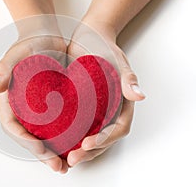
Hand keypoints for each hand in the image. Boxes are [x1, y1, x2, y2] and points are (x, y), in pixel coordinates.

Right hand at [0, 33, 69, 172]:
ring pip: (45, 136)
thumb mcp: (16, 53)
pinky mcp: (55, 105)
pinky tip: (78, 146)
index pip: (12, 126)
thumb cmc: (29, 43)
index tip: (41, 148)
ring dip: (55, 152)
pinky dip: (67, 138)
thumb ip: (4, 69)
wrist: (46, 36)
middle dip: (43, 154)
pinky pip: (59, 125)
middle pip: (30, 137)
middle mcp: (24, 108)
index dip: (25, 141)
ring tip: (69, 164)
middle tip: (59, 167)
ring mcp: (39, 109)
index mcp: (10, 100)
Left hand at [66, 21, 145, 166]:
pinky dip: (68, 137)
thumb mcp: (117, 60)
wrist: (86, 37)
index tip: (87, 144)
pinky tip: (56, 142)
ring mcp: (94, 110)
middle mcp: (109, 111)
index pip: (118, 129)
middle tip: (72, 159)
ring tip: (62, 157)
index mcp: (122, 103)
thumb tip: (140, 95)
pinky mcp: (79, 107)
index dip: (105, 140)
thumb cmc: (103, 46)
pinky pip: (76, 126)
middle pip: (103, 138)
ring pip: (89, 136)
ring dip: (78, 150)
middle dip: (89, 152)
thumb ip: (128, 78)